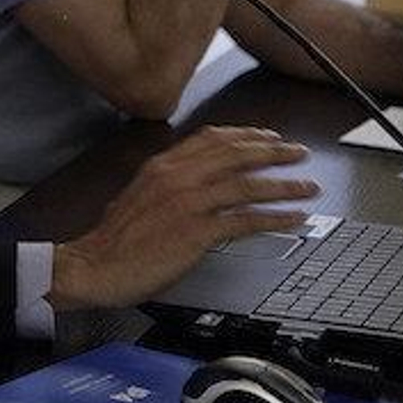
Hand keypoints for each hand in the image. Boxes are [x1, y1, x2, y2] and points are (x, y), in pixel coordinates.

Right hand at [49, 126, 317, 310]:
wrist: (95, 265)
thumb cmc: (113, 240)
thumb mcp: (138, 196)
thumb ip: (166, 184)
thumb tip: (195, 184)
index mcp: (162, 166)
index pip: (212, 139)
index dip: (246, 136)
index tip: (268, 137)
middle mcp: (177, 177)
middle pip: (236, 154)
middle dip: (274, 152)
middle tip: (299, 153)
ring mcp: (187, 203)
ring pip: (246, 184)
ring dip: (283, 185)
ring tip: (308, 186)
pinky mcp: (195, 232)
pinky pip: (244, 221)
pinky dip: (274, 218)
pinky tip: (292, 219)